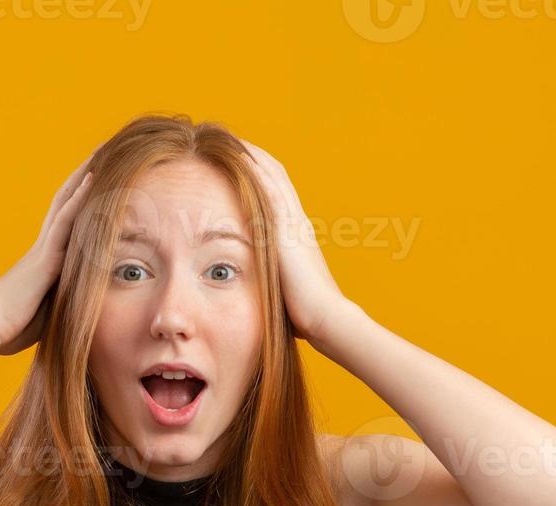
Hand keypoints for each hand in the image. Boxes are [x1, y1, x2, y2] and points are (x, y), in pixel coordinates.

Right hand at [0, 147, 96, 355]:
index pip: (67, 222)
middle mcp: (45, 247)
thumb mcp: (46, 313)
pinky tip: (94, 179)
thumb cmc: (11, 327)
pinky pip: (66, 221)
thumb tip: (78, 308)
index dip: (81, 199)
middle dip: (85, 176)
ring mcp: (44, 249)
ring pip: (68, 202)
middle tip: (102, 151)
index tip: (98, 179)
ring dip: (85, 176)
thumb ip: (61, 302)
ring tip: (103, 151)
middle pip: (67, 201)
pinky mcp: (45, 257)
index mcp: (45, 260)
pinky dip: (80, 199)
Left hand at [238, 140, 347, 345]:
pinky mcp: (287, 230)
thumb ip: (274, 277)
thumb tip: (261, 286)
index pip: (276, 191)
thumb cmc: (307, 312)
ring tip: (229, 138)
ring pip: (272, 176)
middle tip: (230, 138)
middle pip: (275, 174)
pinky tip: (239, 156)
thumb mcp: (286, 286)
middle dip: (253, 154)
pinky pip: (270, 190)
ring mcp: (293, 223)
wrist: (326, 317)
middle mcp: (296, 221)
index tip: (239, 159)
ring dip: (252, 154)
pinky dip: (256, 170)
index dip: (259, 172)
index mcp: (296, 232)